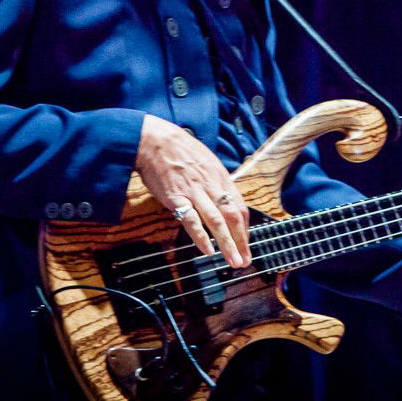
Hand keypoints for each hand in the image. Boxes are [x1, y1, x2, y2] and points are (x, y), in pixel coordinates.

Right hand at [135, 115, 250, 267]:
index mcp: (221, 176)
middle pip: (232, 217)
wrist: (155, 140)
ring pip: (216, 221)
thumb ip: (216, 181)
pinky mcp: (176, 197)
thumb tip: (224, 198)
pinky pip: (191, 220)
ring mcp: (194, 192)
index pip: (240, 206)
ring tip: (233, 261)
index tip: (246, 244)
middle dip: (242, 241)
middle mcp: (211, 185)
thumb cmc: (179, 149)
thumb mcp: (206, 160)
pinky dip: (201, 237)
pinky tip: (208, 251)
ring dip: (227, 244)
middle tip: (245, 261)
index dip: (245, 228)